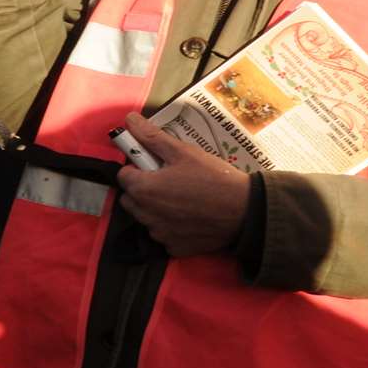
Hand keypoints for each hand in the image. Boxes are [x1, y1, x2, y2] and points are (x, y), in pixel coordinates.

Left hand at [114, 114, 251, 256]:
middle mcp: (147, 215)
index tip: (155, 164)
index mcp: (144, 189)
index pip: (123, 175)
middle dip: (142, 188)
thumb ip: (152, 137)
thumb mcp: (183, 152)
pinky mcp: (174, 248)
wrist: (244, 211)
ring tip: (182, 197)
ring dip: (155, 208)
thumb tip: (129, 120)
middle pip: (131, 199)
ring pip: (146, 218)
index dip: (137, 167)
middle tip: (169, 180)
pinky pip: (164, 234)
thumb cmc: (213, 178)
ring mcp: (160, 234)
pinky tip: (190, 216)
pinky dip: (171, 226)